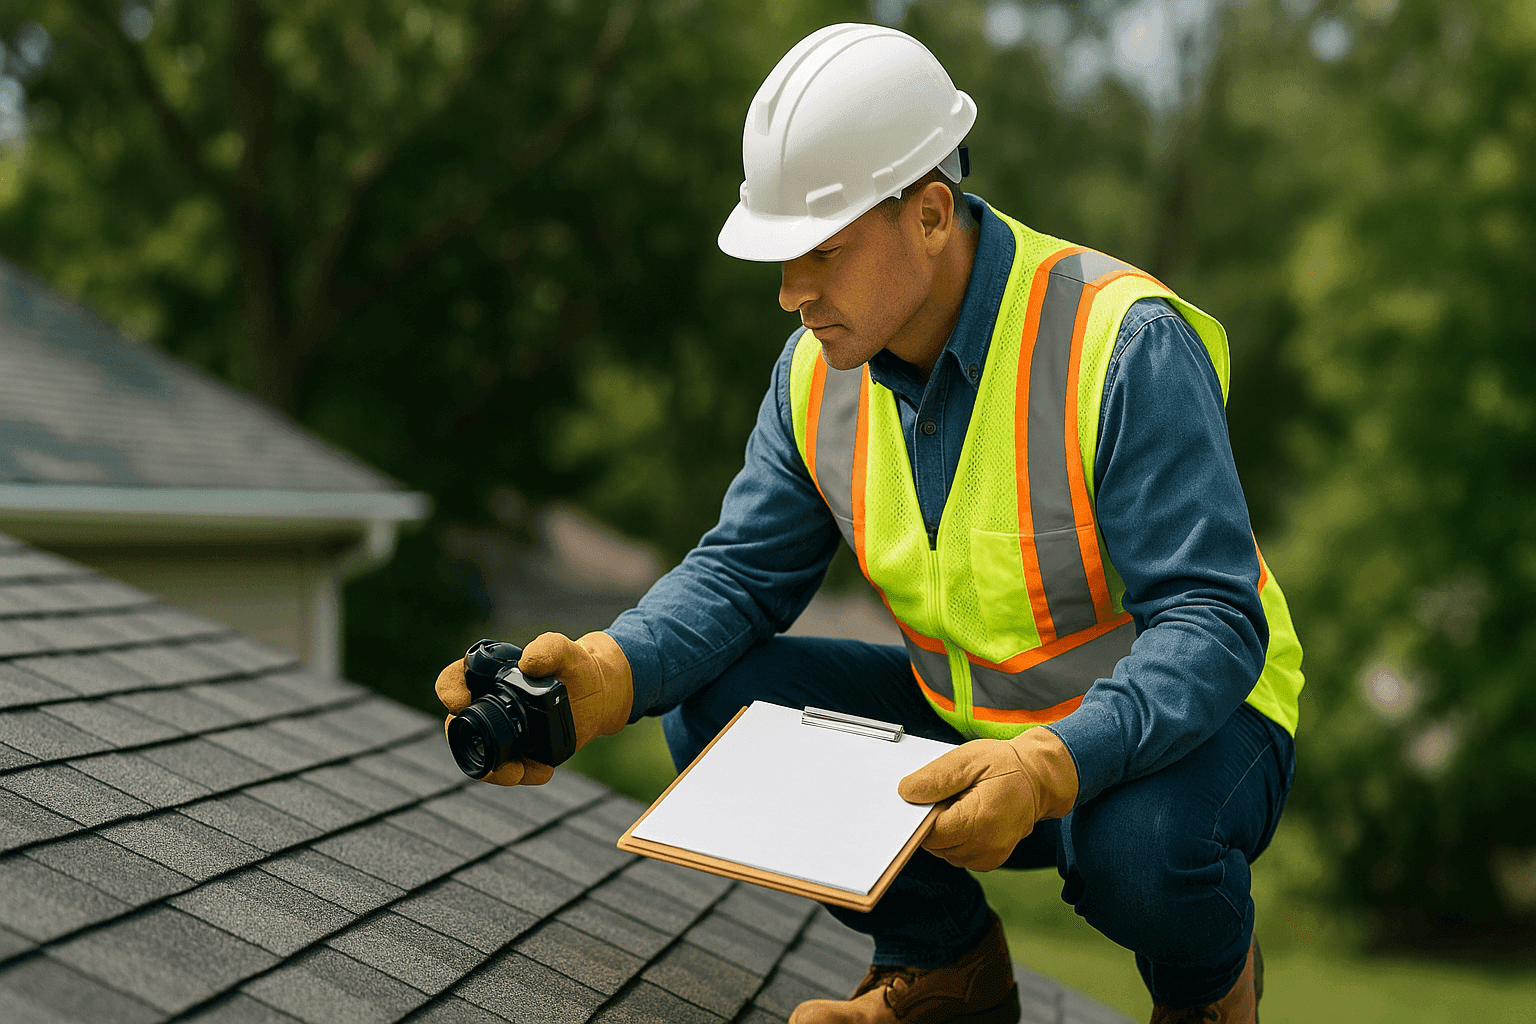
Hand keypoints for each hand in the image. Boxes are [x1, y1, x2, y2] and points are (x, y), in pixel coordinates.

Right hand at [435, 630, 633, 786]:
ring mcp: (503, 731)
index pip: (454, 680)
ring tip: (519, 773)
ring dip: (495, 771)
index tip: (460, 703)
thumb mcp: (565, 651)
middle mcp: (489, 705)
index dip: (449, 690)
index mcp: (490, 676)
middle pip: (459, 727)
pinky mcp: (521, 751)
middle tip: (490, 755)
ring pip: (483, 755)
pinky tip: (544, 770)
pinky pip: (511, 768)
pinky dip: (524, 774)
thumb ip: (548, 648)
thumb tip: (527, 664)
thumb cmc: (575, 667)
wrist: (599, 695)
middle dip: (469, 746)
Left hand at [897, 727, 1077, 870]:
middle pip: (936, 845)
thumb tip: (906, 793)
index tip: (929, 797)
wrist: (1039, 779)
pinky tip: (968, 817)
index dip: (922, 816)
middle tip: (951, 796)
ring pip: (945, 852)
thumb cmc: (1006, 765)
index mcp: (980, 819)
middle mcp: (986, 845)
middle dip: (935, 822)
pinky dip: (957, 838)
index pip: (931, 833)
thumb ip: (936, 778)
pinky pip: (959, 855)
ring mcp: (990, 856)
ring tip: (963, 804)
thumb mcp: (968, 759)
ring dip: (946, 831)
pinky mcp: (991, 859)